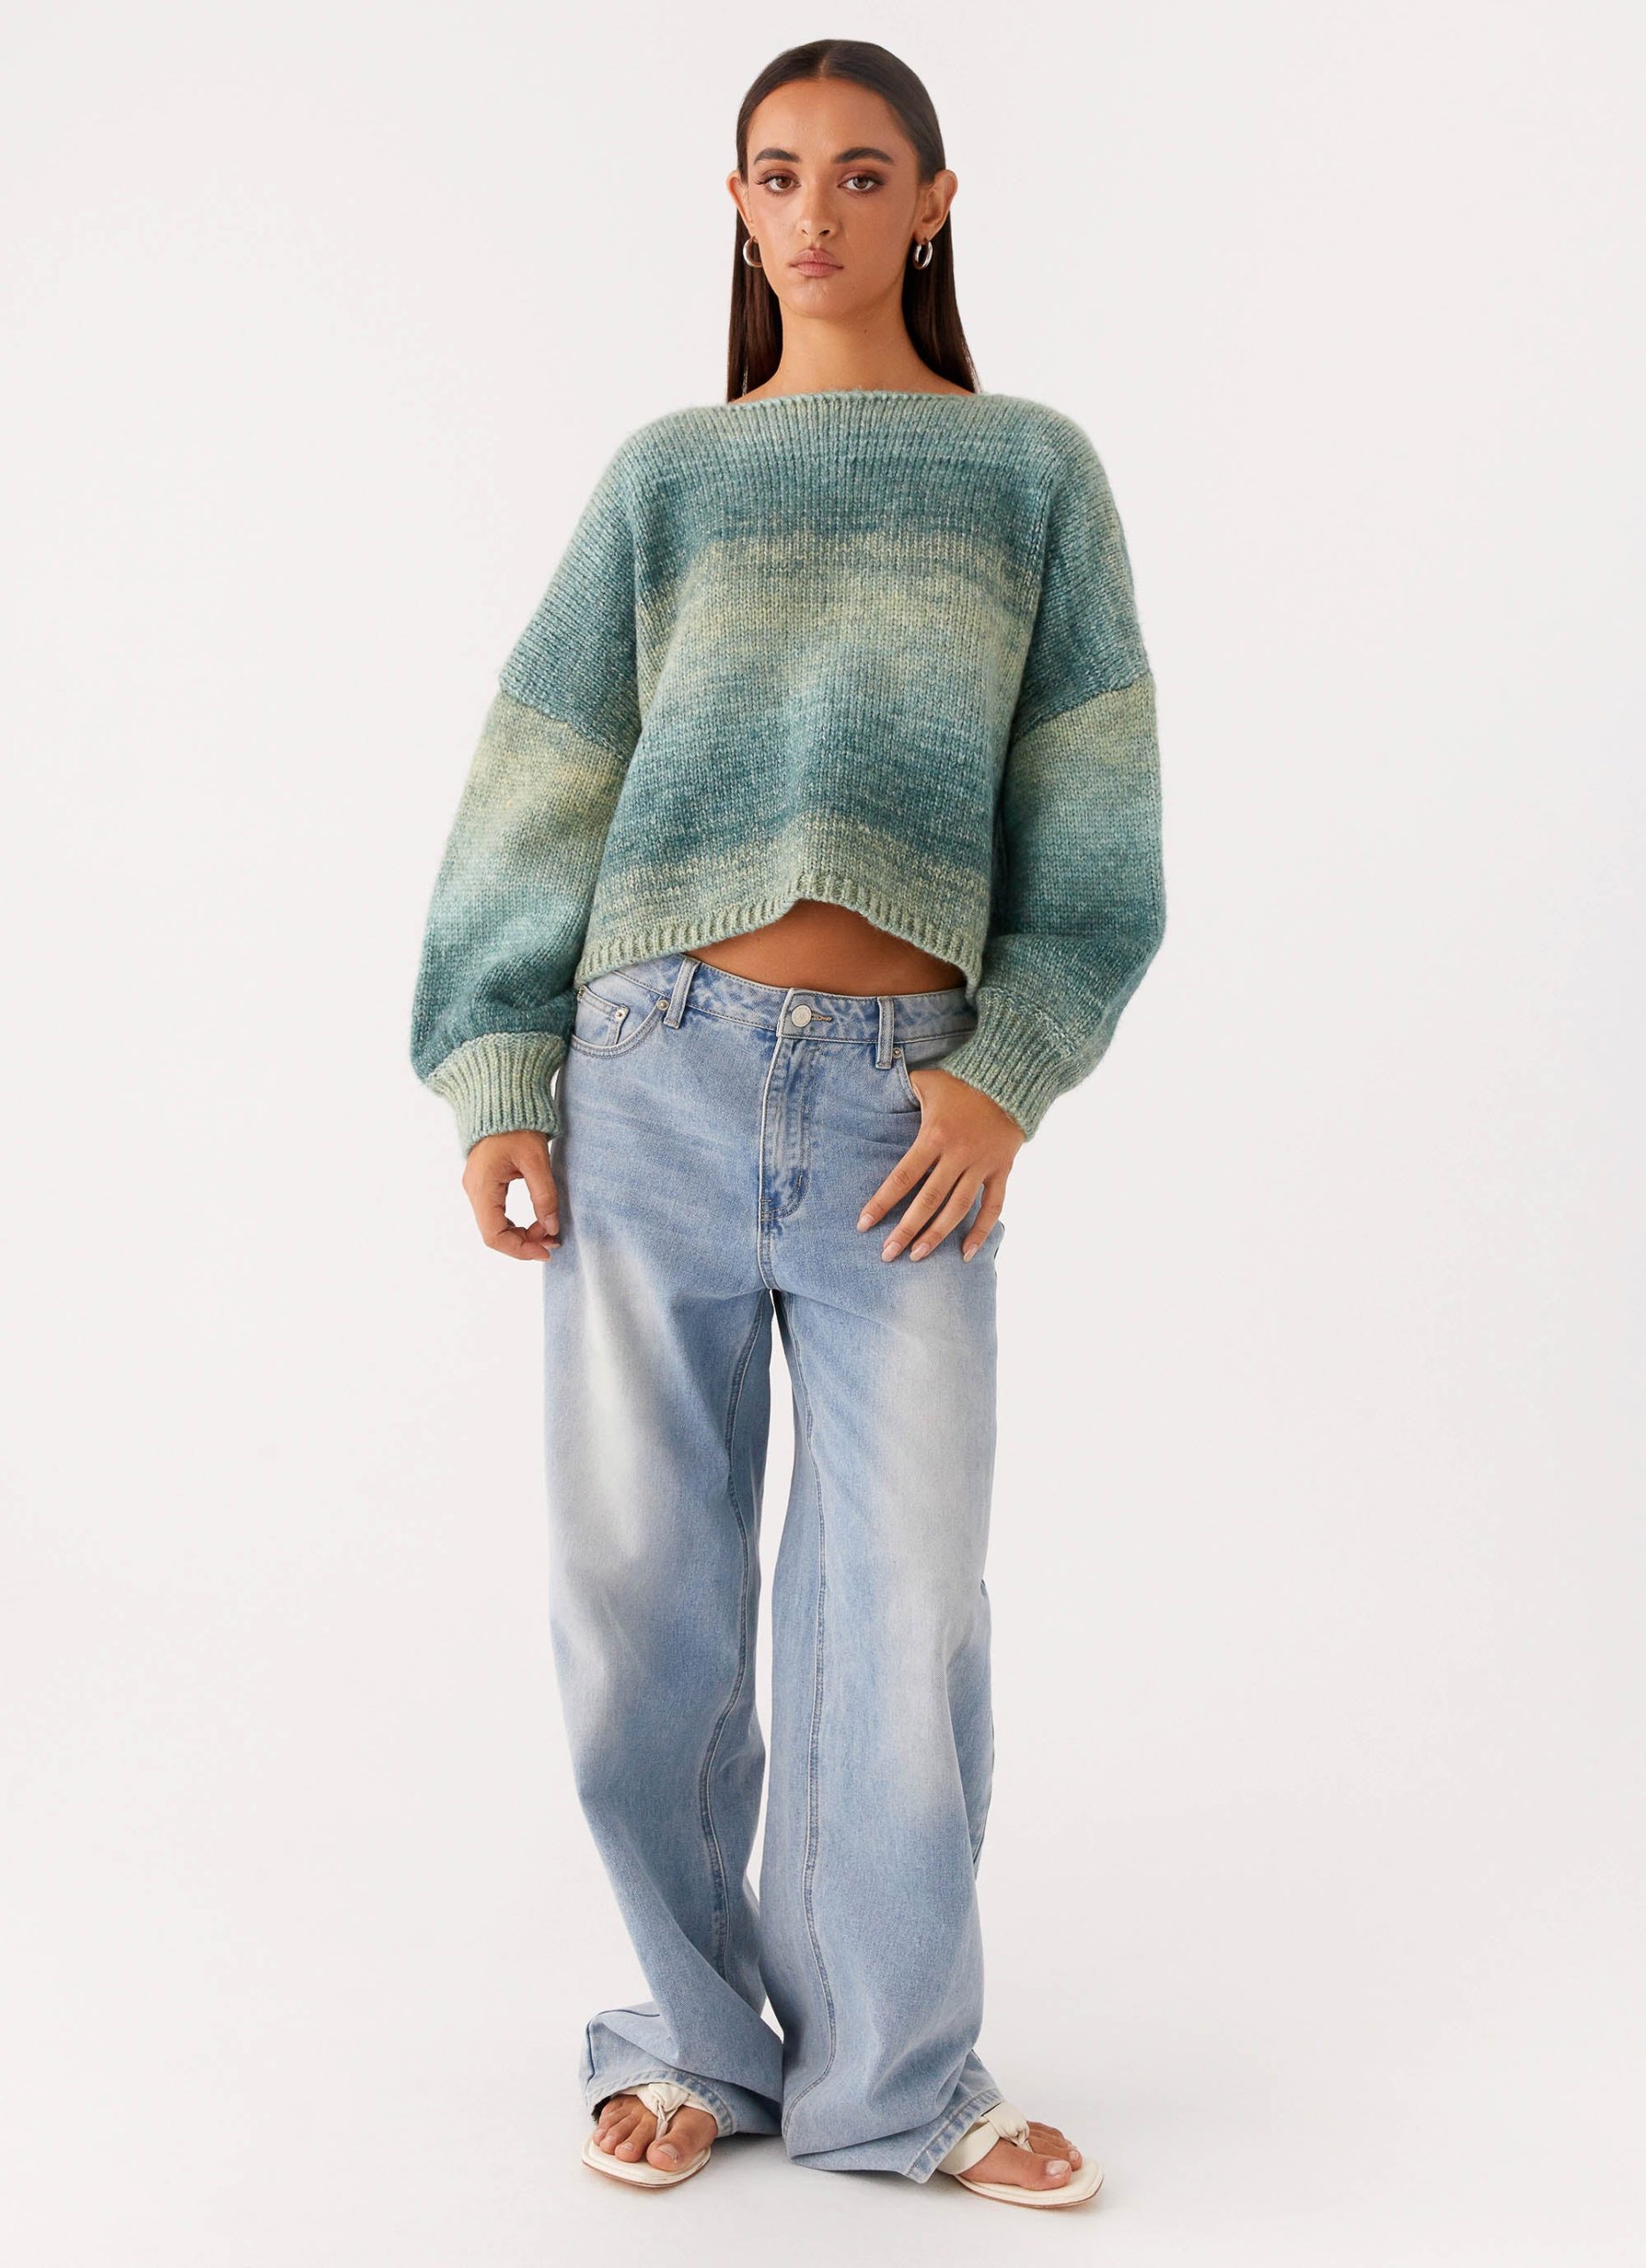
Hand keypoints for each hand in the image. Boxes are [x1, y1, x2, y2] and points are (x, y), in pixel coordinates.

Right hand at [462, 1130, 560, 1260]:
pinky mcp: (485, 1185)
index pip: (494, 1235)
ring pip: (496, 1226)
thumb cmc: (518, 1125)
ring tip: (549, 1230)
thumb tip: (551, 1228)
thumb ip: (544, 1196)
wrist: (503, 1100)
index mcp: (482, 1187)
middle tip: (553, 1239)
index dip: (520, 1249)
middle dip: (524, 1242)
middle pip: (494, 1234)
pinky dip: (517, 1223)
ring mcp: (477, 1188)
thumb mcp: (536, 1160)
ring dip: (522, 1233)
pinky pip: (497, 1214)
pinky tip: (538, 1220)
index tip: (546, 1251)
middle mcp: (474, 1191)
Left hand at [857, 1068, 1022, 1260]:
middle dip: (906, 1230)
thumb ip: (905, 1094)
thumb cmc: (963, 1080)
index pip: (903, 1177)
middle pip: (928, 1201)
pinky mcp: (1002, 1170)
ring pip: (957, 1209)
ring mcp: (981, 1165)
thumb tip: (881, 1097)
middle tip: (887, 1254)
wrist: (1011, 1077)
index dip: (882, 1202)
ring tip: (917, 1256)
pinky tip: (965, 1253)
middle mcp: (957, 1155)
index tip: (864, 1224)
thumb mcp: (928, 1081)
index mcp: (934, 1136)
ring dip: (937, 1235)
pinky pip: (993, 1206)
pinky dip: (982, 1231)